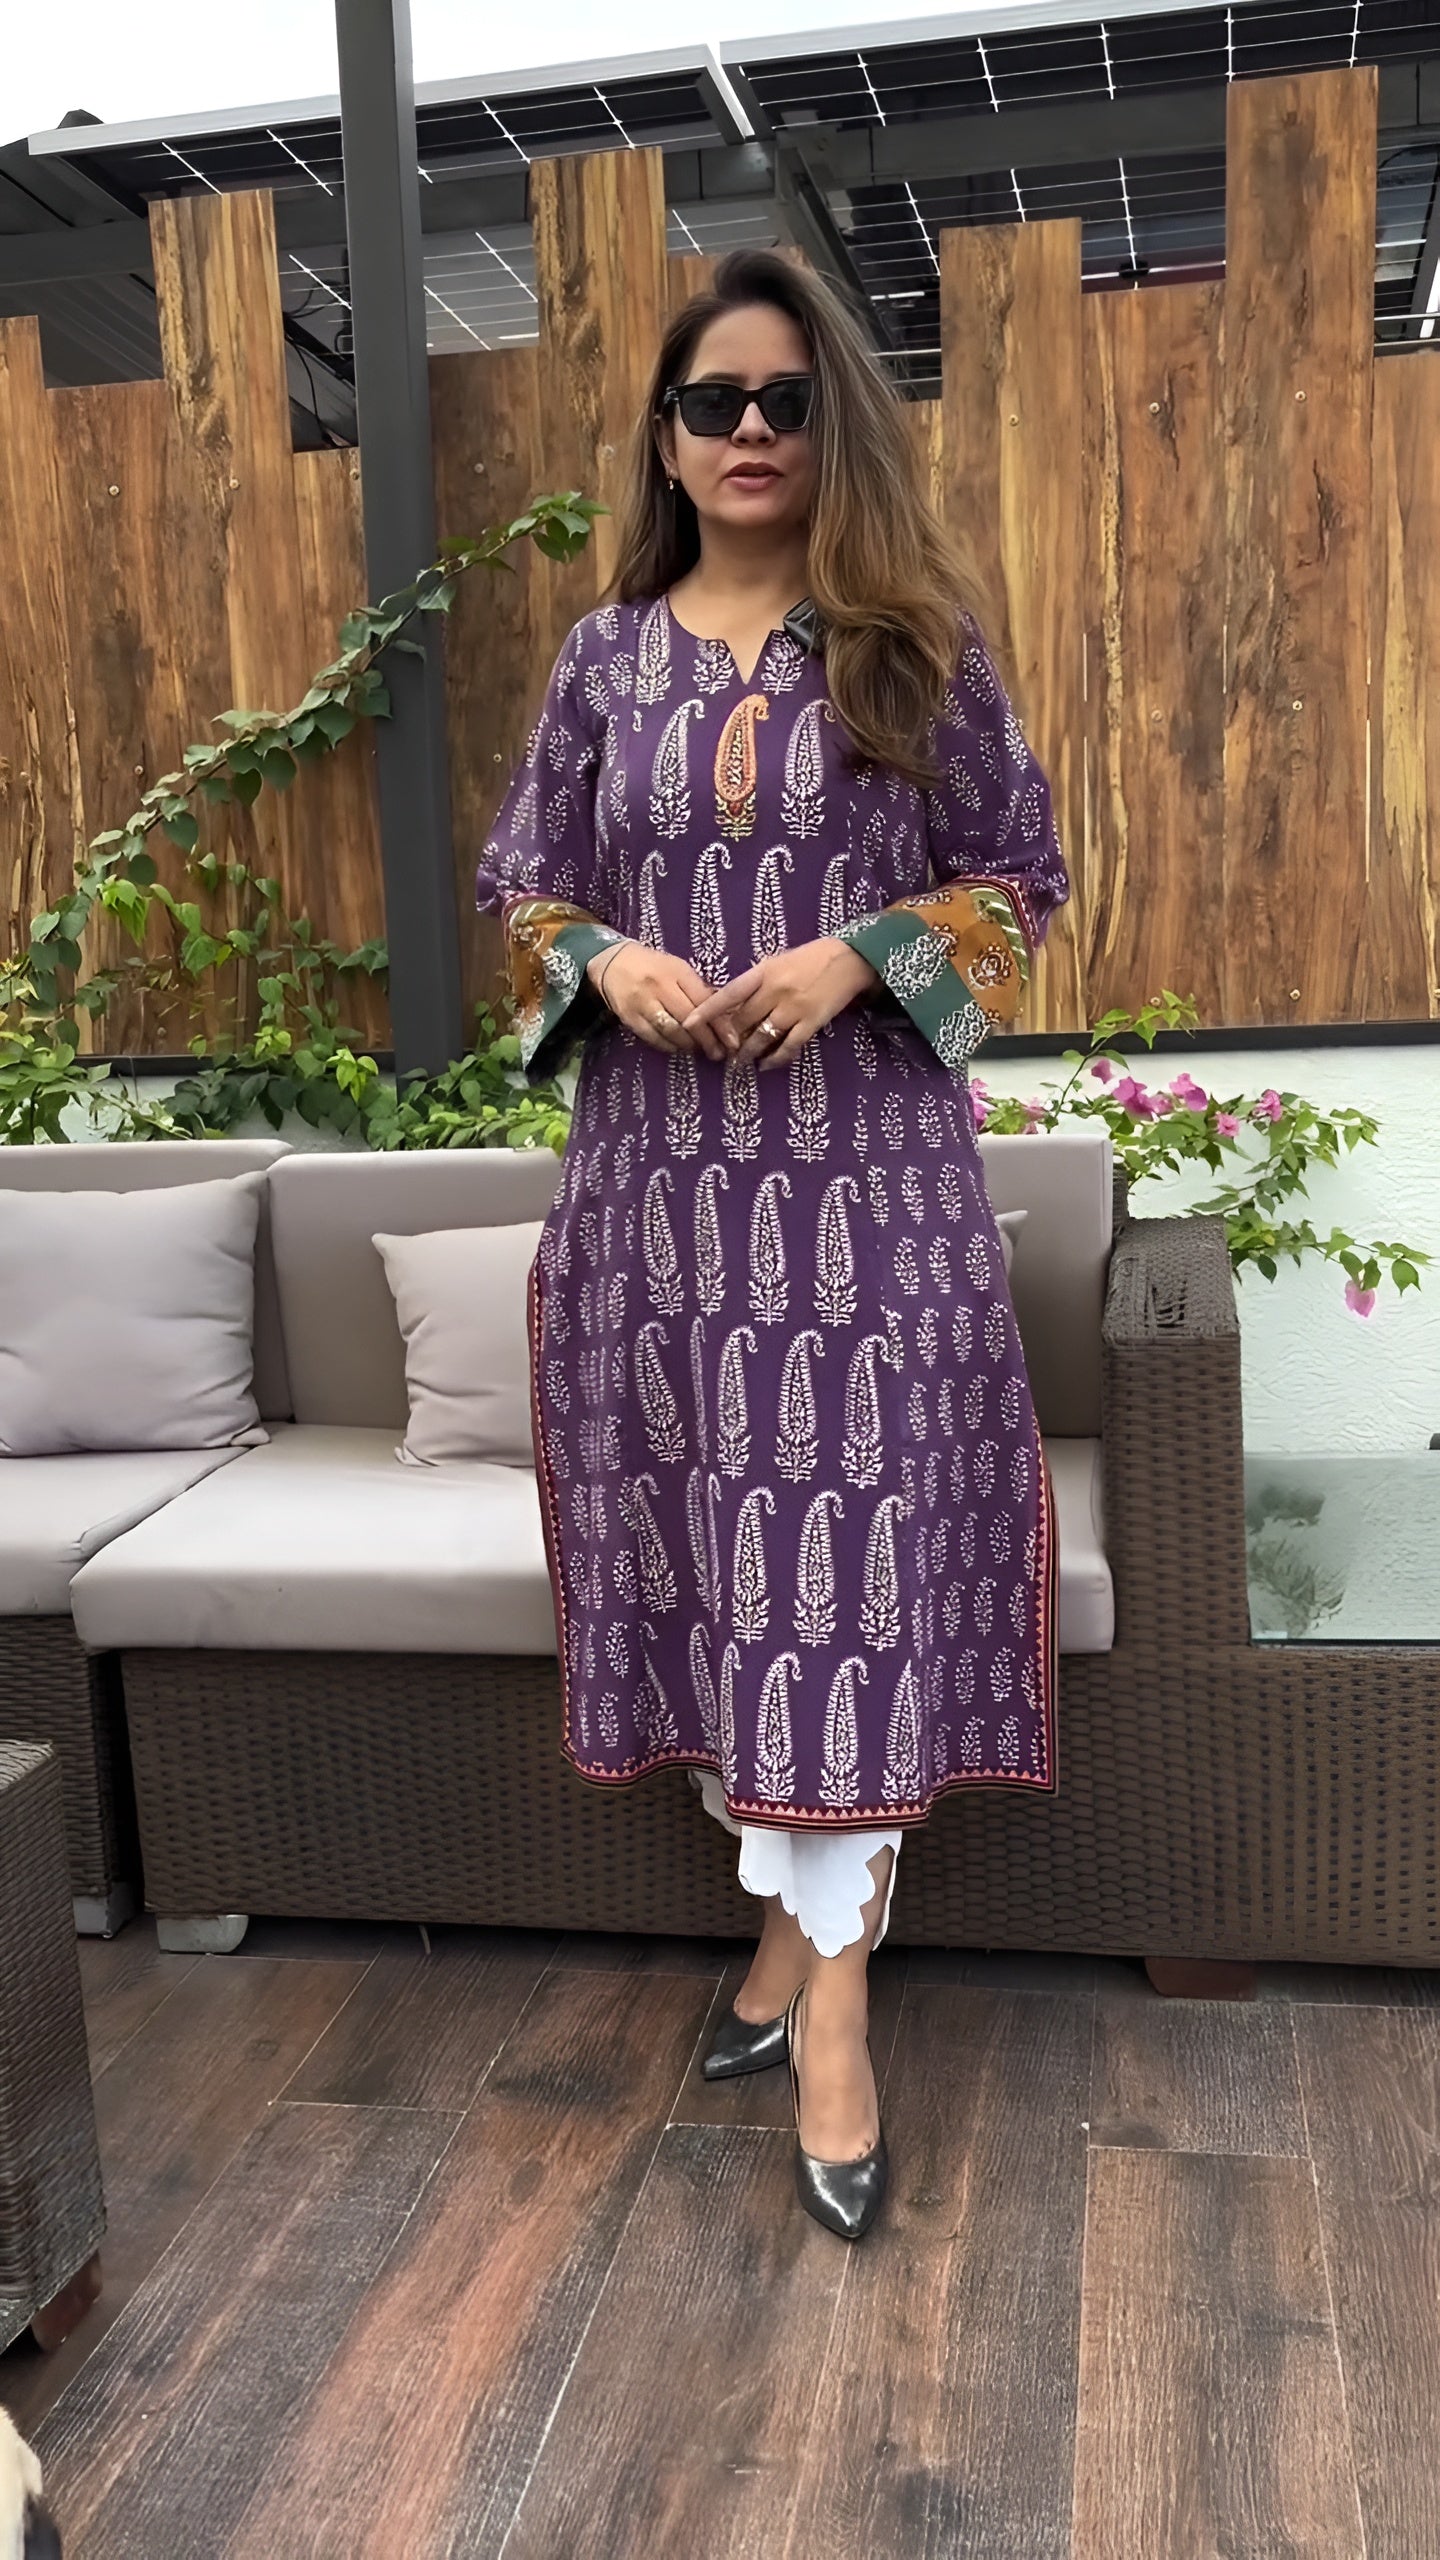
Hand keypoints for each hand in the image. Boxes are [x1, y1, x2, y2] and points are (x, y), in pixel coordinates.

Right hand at [586, 942, 726, 1059]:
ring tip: (700, 1051)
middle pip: (689, 1019)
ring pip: (672, 1031)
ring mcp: (643, 1003)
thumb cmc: (653, 966)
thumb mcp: (678, 969)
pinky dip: (668, 1046)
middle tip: (718, 1053)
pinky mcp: (629, 1017)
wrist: (613, 962)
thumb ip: (698, 989)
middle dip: (707, 1040)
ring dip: (689, 1045)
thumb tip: (724, 1016)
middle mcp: (660, 986)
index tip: (732, 1040)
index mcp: (677, 971)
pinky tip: (678, 1048)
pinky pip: (653, 1038)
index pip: (704, 1001)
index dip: (720, 1024)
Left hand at [680, 938, 879, 1068]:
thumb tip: (732, 1005)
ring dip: (748, 1053)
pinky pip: (789, 1046)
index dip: (707, 1010)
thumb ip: (755, 981)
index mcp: (763, 972)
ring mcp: (794, 1008)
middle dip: (729, 1039)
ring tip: (739, 1063)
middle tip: (718, 1052)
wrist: (848, 959)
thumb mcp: (777, 962)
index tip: (689, 1023)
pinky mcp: (811, 1022)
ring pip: (762, 1037)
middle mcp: (775, 990)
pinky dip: (775, 1058)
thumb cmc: (808, 959)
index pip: (729, 993)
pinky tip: (766, 1065)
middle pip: (743, 1020)